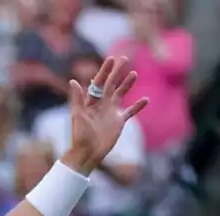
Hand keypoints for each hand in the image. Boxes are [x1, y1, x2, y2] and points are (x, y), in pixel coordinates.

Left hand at [64, 56, 148, 173]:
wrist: (87, 153)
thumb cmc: (79, 135)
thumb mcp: (78, 115)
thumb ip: (77, 98)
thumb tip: (73, 80)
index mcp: (91, 101)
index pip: (98, 82)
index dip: (104, 71)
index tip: (111, 59)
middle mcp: (101, 104)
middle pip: (111, 85)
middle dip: (117, 72)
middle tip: (124, 58)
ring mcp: (111, 112)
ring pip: (121, 95)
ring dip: (127, 85)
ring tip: (134, 74)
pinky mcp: (118, 122)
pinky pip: (130, 112)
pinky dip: (137, 106)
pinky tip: (146, 99)